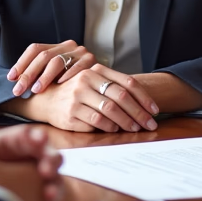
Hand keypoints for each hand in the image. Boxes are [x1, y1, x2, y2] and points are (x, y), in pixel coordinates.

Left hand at [6, 40, 94, 97]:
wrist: (100, 84)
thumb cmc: (70, 83)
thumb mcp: (53, 76)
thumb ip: (38, 74)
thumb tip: (12, 81)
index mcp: (55, 47)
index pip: (35, 49)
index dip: (21, 63)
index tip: (10, 78)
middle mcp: (67, 46)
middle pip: (44, 56)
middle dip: (29, 74)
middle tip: (18, 89)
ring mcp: (80, 52)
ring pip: (58, 61)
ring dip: (45, 77)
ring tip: (35, 90)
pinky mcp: (92, 60)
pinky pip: (77, 67)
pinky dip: (68, 75)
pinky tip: (59, 85)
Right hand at [23, 63, 159, 132]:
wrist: (46, 100)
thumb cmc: (77, 93)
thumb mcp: (93, 82)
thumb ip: (114, 87)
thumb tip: (145, 105)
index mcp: (96, 70)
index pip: (127, 83)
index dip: (144, 98)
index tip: (155, 111)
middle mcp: (86, 81)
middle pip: (121, 97)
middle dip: (139, 113)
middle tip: (150, 124)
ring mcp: (77, 97)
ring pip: (110, 110)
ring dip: (127, 121)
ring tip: (136, 128)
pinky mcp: (71, 113)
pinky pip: (96, 121)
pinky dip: (110, 127)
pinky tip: (116, 129)